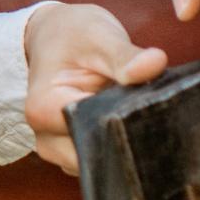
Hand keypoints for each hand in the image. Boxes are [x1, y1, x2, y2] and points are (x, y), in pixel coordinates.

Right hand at [23, 3, 167, 175]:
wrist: (55, 36)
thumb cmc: (72, 34)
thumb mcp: (98, 35)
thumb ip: (125, 55)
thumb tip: (155, 64)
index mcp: (44, 109)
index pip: (89, 135)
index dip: (124, 128)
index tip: (151, 113)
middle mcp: (46, 137)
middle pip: (95, 157)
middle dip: (128, 140)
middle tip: (155, 116)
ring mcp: (59, 150)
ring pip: (103, 164)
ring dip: (126, 144)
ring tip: (142, 116)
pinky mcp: (75, 153)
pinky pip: (103, 161)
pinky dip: (121, 145)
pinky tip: (133, 124)